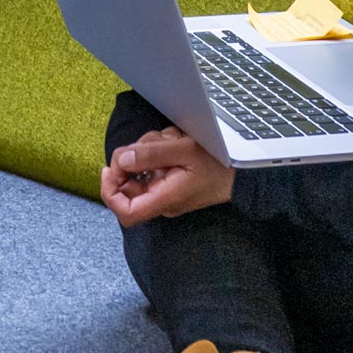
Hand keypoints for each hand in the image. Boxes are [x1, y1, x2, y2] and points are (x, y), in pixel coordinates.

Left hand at [100, 127, 234, 227]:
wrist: (243, 173)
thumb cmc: (220, 165)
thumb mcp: (185, 151)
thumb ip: (151, 154)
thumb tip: (121, 159)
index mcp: (164, 199)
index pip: (125, 212)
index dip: (110, 192)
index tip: (111, 168)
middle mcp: (161, 200)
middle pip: (129, 183)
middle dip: (136, 156)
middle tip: (154, 142)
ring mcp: (165, 190)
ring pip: (140, 168)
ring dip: (151, 148)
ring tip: (173, 139)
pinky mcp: (169, 180)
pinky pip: (153, 165)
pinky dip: (159, 150)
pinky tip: (175, 142)